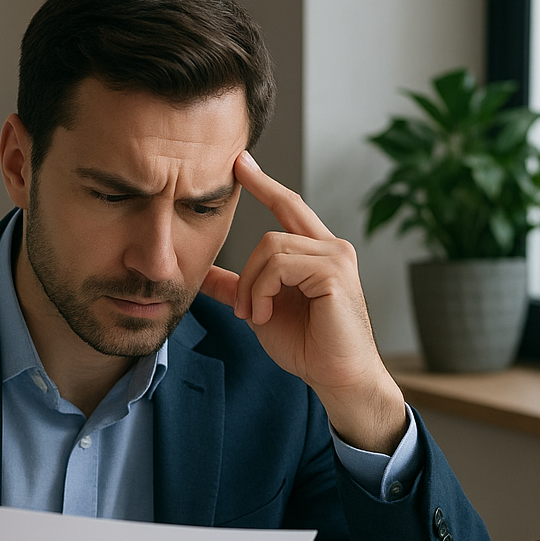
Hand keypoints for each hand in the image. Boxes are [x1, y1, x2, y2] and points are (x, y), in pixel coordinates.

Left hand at [201, 152, 406, 453]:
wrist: (336, 377)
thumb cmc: (309, 347)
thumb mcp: (262, 310)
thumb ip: (238, 286)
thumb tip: (203, 273)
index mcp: (317, 253)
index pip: (288, 207)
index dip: (264, 184)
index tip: (240, 163)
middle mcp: (331, 248)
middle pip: (271, 234)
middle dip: (248, 275)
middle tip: (244, 311)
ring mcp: (336, 257)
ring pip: (272, 248)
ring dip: (254, 287)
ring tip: (258, 316)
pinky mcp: (334, 271)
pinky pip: (280, 265)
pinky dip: (264, 291)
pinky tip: (268, 315)